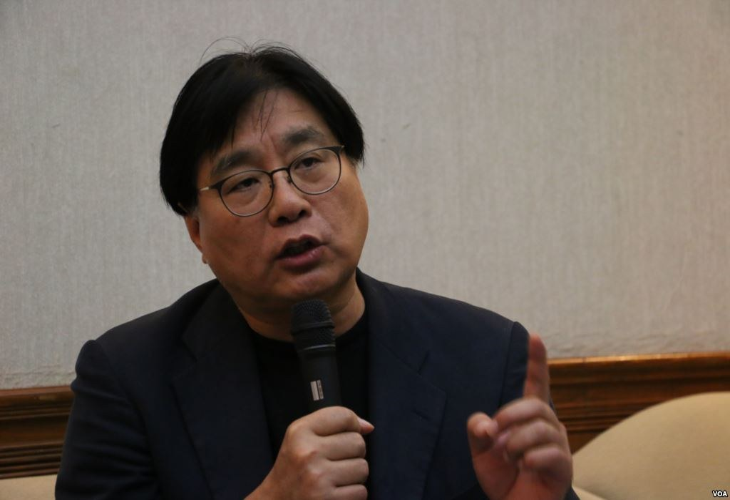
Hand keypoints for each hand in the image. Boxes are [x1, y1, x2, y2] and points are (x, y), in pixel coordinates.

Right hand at [248, 406, 372, 499]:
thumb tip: (368, 427)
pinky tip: (335, 493)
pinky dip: (352, 494)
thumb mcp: (301, 438)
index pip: (344, 416)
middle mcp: (308, 453)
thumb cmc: (294, 470)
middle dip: (352, 454)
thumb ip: (333, 425)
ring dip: (353, 476)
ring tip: (334, 479)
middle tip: (334, 463)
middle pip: (358, 442)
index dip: (351, 425)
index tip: (343, 436)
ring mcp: (318, 478)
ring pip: (363, 467)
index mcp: (300, 432)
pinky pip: (361, 491)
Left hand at [466, 334, 571, 499]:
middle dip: (510, 416)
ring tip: (508, 457)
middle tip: (494, 435)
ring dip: (516, 441)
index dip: (536, 361)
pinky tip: (524, 465)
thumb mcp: (480, 449)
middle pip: (535, 405)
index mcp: (529, 417)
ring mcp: (559, 446)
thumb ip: (476, 430)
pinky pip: (552, 452)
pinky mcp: (564, 467)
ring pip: (541, 428)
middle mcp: (548, 426)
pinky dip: (532, 457)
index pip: (536, 383)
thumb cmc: (501, 474)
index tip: (534, 336)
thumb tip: (486, 423)